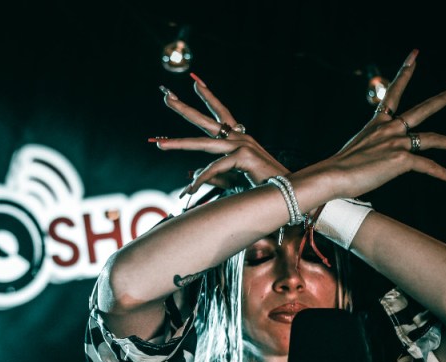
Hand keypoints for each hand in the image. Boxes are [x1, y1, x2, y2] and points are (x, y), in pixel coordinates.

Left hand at [149, 73, 288, 195]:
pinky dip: (201, 181)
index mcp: (239, 139)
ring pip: (202, 143)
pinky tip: (190, 191)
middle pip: (206, 119)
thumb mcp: (232, 180)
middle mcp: (239, 137)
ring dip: (178, 144)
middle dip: (184, 108)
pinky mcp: (243, 156)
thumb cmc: (261, 188)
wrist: (286, 195)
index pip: (220, 113)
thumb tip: (191, 173)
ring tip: (159, 143)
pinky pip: (213, 169)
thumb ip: (213, 176)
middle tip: (166, 95)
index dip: (208, 97)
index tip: (196, 83)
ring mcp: (242, 145)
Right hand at [298, 49, 445, 199]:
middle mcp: (389, 129)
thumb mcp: (355, 150)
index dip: (405, 73)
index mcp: (377, 124)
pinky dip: (442, 173)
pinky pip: (427, 166)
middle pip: (423, 109)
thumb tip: (369, 161)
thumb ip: (369, 150)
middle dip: (444, 98)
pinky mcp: (400, 160)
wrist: (332, 175)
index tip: (415, 56)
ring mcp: (396, 143)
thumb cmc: (337, 169)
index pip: (393, 92)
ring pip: (432, 139)